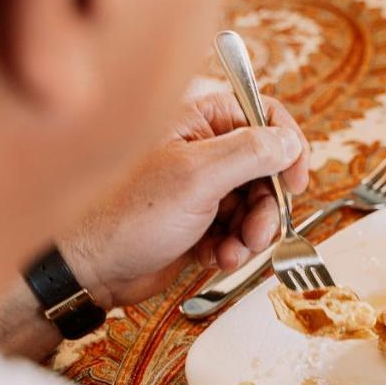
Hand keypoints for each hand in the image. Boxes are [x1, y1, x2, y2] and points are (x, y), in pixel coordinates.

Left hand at [59, 90, 310, 308]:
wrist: (89, 269)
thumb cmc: (125, 216)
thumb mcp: (196, 177)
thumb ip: (250, 153)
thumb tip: (289, 141)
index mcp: (195, 119)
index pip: (262, 115)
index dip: (286, 146)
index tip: (296, 179)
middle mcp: (199, 148)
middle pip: (264, 167)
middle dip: (268, 204)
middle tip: (259, 231)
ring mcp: (199, 186)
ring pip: (254, 204)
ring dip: (252, 232)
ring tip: (234, 251)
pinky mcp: (197, 221)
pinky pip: (236, 230)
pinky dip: (233, 247)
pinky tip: (216, 258)